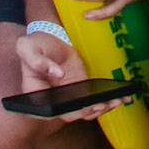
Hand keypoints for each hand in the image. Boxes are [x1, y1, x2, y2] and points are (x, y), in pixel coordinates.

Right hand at [15, 28, 130, 119]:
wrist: (50, 36)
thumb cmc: (35, 43)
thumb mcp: (27, 47)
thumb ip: (37, 61)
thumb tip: (57, 74)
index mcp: (37, 93)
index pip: (52, 109)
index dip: (69, 111)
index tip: (85, 106)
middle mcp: (53, 98)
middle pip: (72, 113)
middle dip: (90, 110)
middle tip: (105, 103)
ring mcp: (68, 94)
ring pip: (85, 109)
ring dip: (101, 107)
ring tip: (117, 100)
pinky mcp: (81, 87)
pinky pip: (93, 99)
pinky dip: (106, 100)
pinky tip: (121, 97)